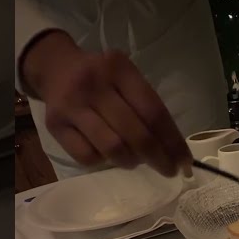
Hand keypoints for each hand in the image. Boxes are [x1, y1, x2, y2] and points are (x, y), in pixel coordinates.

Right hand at [20, 30, 190, 176]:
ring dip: (130, 161)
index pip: (153, 111)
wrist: (55, 68)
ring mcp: (72, 105)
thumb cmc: (101, 78)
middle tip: (167, 170)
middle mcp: (94, 85)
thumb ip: (146, 106)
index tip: (184, 161)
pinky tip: (106, 154)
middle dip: (157, 157)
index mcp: (119, 69)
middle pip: (134, 133)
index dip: (172, 141)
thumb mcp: (126, 78)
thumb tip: (170, 150)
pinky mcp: (55, 125)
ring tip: (136, 161)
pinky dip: (103, 161)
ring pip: (112, 147)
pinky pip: (87, 157)